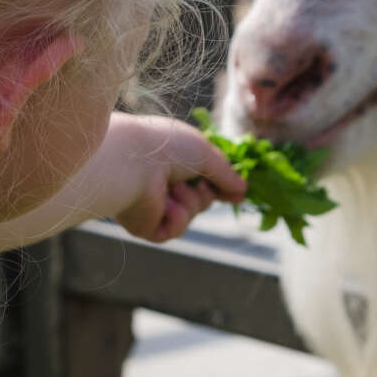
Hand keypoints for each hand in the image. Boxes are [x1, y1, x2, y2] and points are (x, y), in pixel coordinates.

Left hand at [103, 113, 245, 241]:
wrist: (133, 160)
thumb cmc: (166, 147)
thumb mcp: (205, 153)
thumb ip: (226, 173)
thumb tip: (243, 191)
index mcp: (170, 162)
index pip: (201, 179)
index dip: (219, 185)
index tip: (235, 191)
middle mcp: (160, 184)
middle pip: (200, 200)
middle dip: (204, 192)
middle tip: (195, 181)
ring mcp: (151, 205)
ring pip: (190, 216)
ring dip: (189, 202)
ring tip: (172, 187)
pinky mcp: (144, 225)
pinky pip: (174, 230)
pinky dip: (176, 217)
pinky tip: (164, 203)